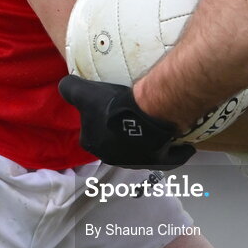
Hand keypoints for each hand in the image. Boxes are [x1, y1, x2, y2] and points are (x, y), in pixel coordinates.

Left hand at [58, 75, 195, 168]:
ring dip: (147, 144)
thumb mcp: (83, 93)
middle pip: (117, 144)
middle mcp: (114, 158)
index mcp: (95, 145)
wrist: (143, 116)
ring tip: (154, 129)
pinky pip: (169, 159)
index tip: (106, 111)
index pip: (90, 134)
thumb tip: (65, 85)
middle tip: (131, 118)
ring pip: (143, 153)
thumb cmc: (111, 107)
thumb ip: (70, 89)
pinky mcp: (159, 161)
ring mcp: (138, 162)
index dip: (96, 122)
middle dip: (121, 135)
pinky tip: (183, 146)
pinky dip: (176, 153)